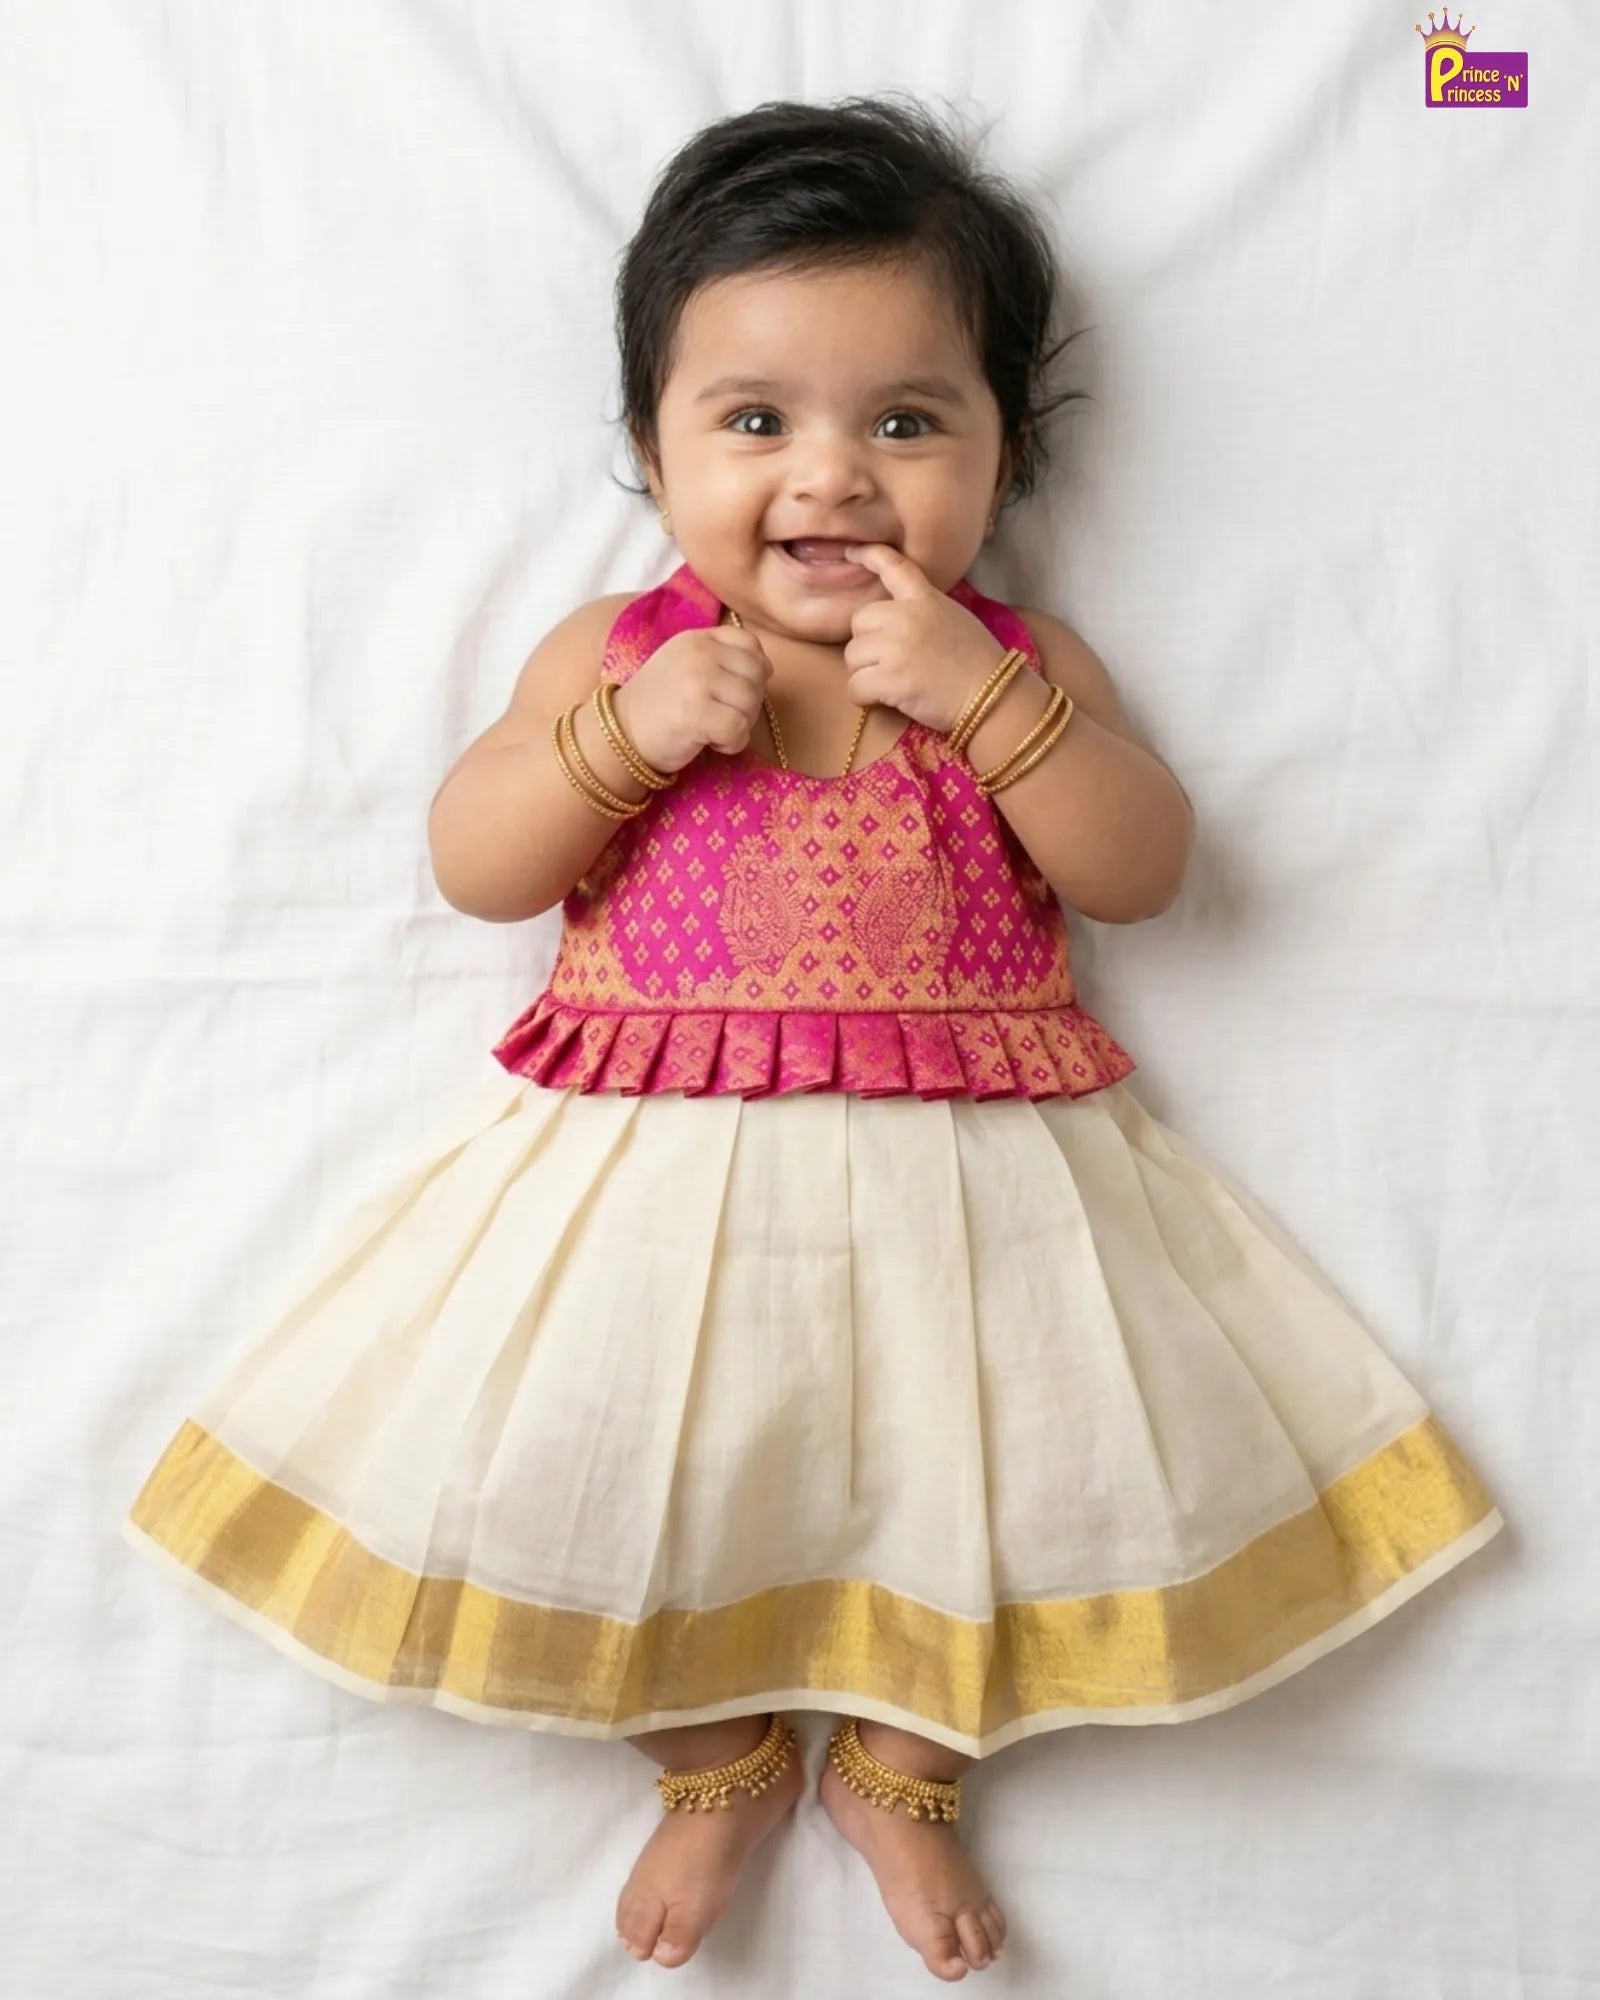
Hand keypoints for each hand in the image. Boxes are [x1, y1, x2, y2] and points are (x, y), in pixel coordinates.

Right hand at [611, 624, 773, 773]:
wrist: (621, 734)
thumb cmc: (660, 706)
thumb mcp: (687, 666)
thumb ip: (722, 659)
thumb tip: (766, 668)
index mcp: (698, 638)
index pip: (750, 644)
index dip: (754, 672)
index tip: (733, 693)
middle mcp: (699, 652)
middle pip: (756, 675)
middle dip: (749, 703)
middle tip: (723, 716)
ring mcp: (697, 680)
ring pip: (751, 702)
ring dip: (740, 725)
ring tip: (713, 729)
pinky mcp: (695, 712)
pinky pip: (738, 729)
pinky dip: (731, 743)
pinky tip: (711, 742)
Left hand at [840, 544, 1008, 730]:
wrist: (993, 696)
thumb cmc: (978, 663)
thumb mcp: (955, 618)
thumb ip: (925, 610)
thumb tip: (897, 617)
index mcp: (925, 599)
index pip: (893, 566)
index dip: (869, 555)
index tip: (850, 551)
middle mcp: (906, 616)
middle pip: (859, 622)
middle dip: (868, 644)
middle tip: (892, 662)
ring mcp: (896, 646)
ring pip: (852, 656)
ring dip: (865, 673)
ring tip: (894, 684)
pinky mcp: (890, 679)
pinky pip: (854, 686)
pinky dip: (863, 698)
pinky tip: (884, 700)